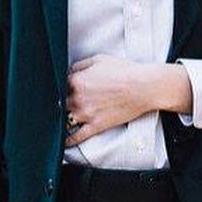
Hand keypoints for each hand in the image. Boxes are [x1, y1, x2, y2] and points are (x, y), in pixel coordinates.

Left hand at [66, 56, 185, 143]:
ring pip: (65, 119)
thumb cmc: (125, 71)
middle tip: (60, 103)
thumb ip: (80, 65)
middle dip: (60, 102)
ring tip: (58, 121)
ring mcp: (86, 114)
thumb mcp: (99, 60)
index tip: (62, 88)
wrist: (143, 87)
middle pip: (59, 102)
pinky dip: (68, 140)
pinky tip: (64, 141)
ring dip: (62, 120)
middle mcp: (78, 98)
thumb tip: (70, 70)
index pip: (59, 84)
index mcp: (77, 80)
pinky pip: (77, 136)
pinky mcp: (96, 126)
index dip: (61, 86)